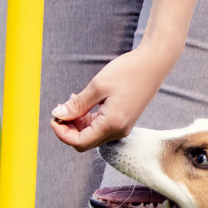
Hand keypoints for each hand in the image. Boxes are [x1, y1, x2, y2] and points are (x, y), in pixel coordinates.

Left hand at [50, 42, 177, 151]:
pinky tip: (85, 103)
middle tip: (61, 108)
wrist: (153, 65)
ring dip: (78, 123)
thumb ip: (77, 105)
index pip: (80, 142)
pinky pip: (101, 128)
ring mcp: (122, 127)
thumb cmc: (128, 72)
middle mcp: (118, 131)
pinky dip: (88, 119)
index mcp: (112, 124)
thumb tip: (58, 115)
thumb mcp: (98, 86)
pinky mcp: (123, 121)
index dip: (62, 133)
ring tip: (73, 100)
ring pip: (92, 135)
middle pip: (85, 142)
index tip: (54, 117)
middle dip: (69, 128)